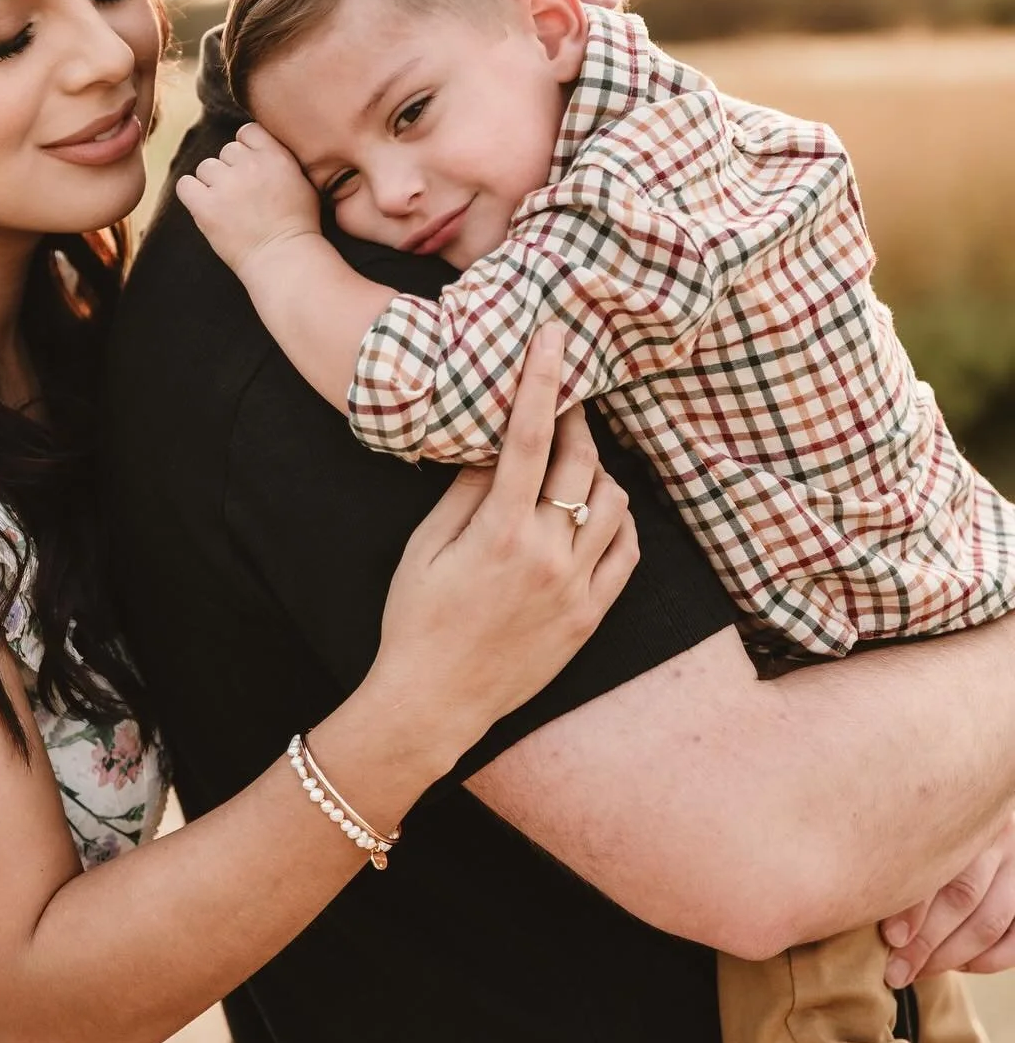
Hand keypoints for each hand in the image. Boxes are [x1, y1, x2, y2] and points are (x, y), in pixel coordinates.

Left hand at [174, 122, 321, 276]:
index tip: (251, 169)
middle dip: (232, 170)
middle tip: (242, 195)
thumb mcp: (302, 181)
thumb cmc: (298, 225)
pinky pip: (185, 185)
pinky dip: (192, 194)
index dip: (247, 148)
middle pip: (226, 151)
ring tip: (227, 206)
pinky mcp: (206, 207)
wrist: (284, 259)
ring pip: (206, 167)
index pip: (248, 131)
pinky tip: (205, 207)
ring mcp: (226, 185)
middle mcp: (249, 165)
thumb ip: (280, 158)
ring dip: (213, 183)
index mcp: (275, 156)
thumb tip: (259, 147)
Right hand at [370, 325, 637, 764]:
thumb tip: (492, 444)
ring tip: (573, 464)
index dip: (544, 381)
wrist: (433, 702)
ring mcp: (577, 589)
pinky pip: (626, 553)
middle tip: (566, 400)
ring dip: (597, 472)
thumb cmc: (415, 620)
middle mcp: (548, 556)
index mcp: (501, 533)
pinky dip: (618, 521)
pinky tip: (595, 511)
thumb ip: (464, 491)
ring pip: (615, 504)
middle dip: (577, 420)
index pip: (531, 438)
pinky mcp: (592, 616)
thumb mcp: (424, 548)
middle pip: (583, 463)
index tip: (555, 339)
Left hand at [882, 812, 1014, 984]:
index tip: (890, 938)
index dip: (911, 906)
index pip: (935, 864)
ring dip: (950, 956)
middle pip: (962, 895)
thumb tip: (848, 896)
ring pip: (989, 921)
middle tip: (895, 971)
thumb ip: (888, 845)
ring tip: (916, 973)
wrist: (973, 804)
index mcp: (956, 810)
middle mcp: (993, 834)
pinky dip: (987, 960)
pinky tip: (957, 966)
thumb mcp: (906, 819)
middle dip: (926, 941)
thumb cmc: (917, 819)